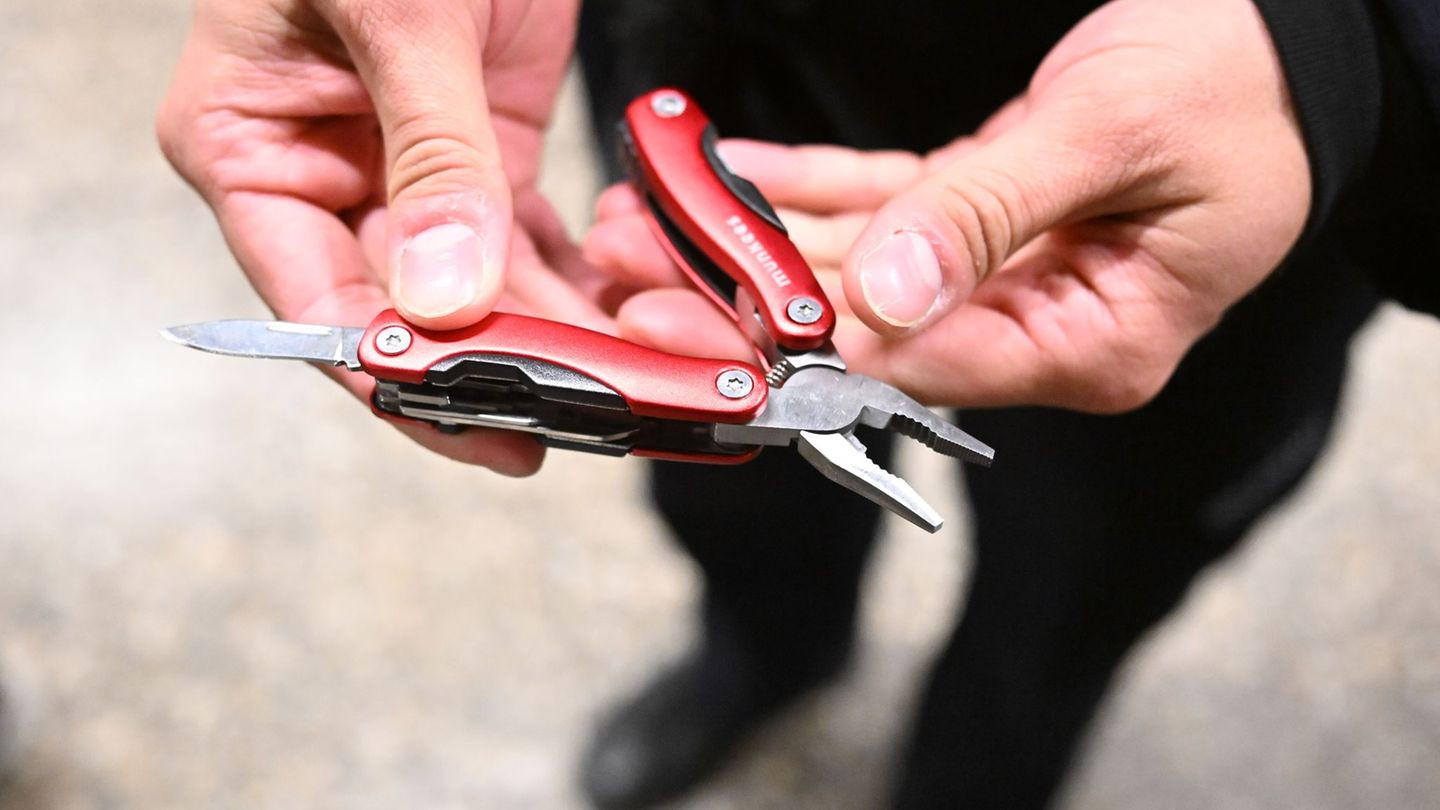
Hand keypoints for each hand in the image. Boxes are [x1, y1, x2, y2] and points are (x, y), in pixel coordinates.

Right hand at [157, 0, 607, 474]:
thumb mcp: (400, 14)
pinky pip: (524, 244)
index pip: (316, 300)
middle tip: (587, 417)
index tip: (490, 422)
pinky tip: (631, 312)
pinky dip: (578, 281)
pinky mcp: (481, 155)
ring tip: (634, 377)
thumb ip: (429, 157)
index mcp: (247, 142)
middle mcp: (321, 173)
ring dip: (556, 336)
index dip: (401, 374)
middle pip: (405, 315)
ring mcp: (405, 171)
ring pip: (478, 292)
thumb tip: (443, 297)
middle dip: (500, 368)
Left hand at [586, 0, 1310, 412]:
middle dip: (750, 295)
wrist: (1287, 43)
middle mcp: (1040, 328)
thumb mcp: (1108, 141)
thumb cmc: (1234, 89)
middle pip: (871, 327)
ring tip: (648, 217)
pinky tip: (730, 176)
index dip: (804, 347)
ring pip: (860, 270)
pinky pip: (883, 214)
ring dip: (759, 241)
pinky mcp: (985, 223)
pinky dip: (812, 194)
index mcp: (1092, 346)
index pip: (922, 366)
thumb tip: (880, 298)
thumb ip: (987, 216)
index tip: (698, 324)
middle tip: (635, 262)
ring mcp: (1007, 280)